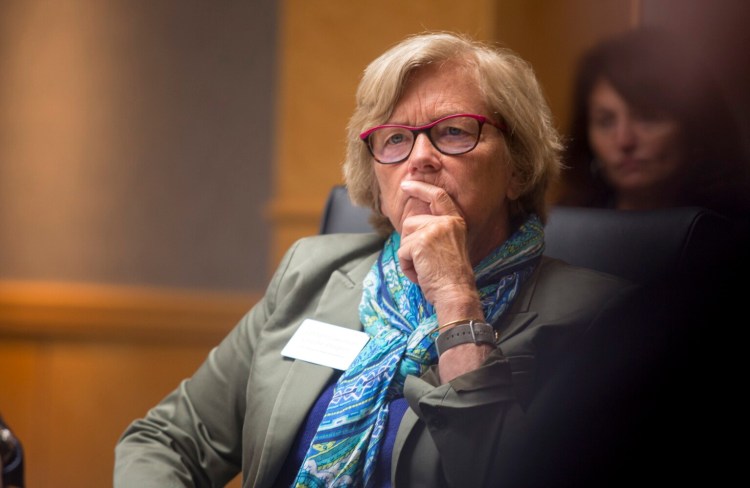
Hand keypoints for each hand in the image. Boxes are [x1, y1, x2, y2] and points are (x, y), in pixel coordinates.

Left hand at [397, 181, 477, 309]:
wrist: (456, 292)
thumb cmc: (451, 277)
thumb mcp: (449, 246)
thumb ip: (435, 231)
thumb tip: (411, 224)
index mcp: (456, 221)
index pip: (438, 196)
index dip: (421, 188)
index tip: (407, 184)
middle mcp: (446, 222)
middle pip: (412, 222)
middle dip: (410, 243)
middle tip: (425, 262)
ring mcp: (434, 229)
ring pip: (405, 237)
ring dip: (408, 256)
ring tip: (425, 268)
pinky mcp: (421, 241)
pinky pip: (402, 252)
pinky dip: (407, 267)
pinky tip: (421, 274)